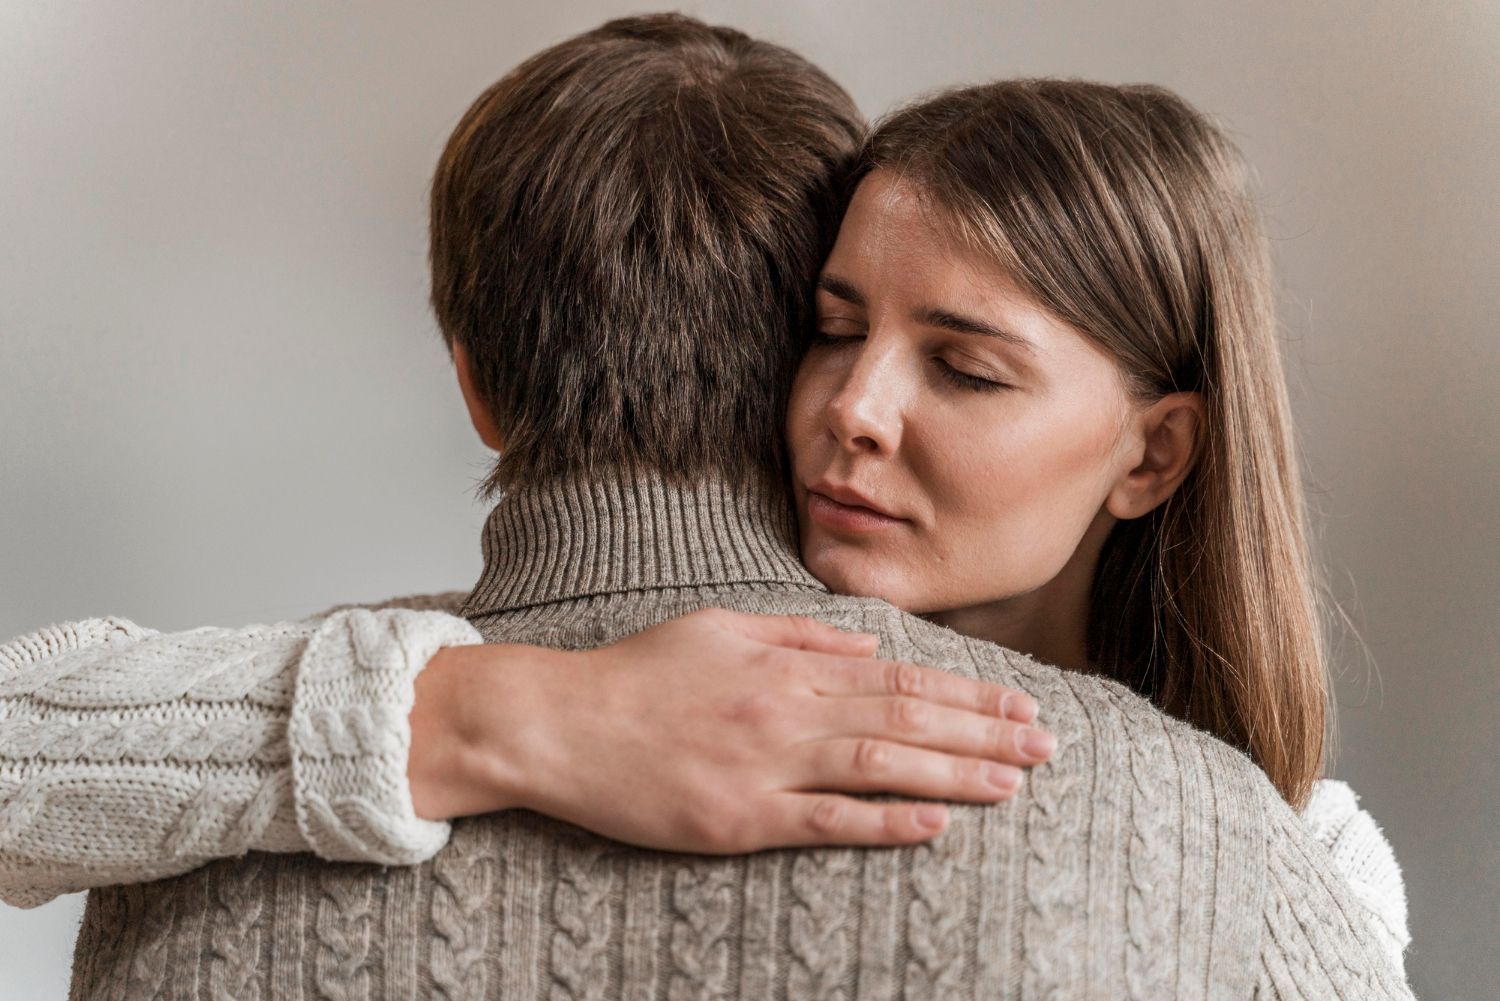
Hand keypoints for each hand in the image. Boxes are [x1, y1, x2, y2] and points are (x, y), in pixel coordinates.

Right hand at [408, 608, 1053, 851]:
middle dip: (983, 733)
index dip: (966, 695)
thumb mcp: (721, 628)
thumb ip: (800, 634)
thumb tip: (869, 644)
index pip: (899, 679)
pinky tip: (936, 823)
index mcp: (787, 664)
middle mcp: (787, 710)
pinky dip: (884, 820)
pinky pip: (825, 820)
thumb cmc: (638, 674)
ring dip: (954, 772)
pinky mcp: (738, 818)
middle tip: (1046, 747)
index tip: (1020, 706)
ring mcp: (764, 765)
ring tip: (1014, 782)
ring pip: (880, 765)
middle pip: (905, 719)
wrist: (559, 722)